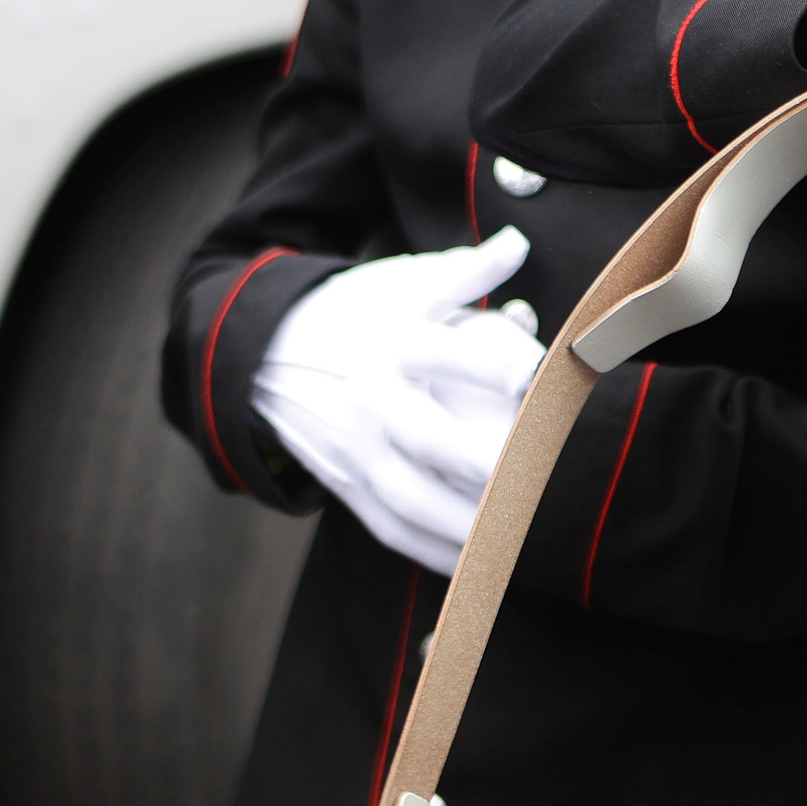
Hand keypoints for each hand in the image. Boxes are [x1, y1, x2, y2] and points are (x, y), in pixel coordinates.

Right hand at [252, 228, 531, 573]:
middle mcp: (369, 398)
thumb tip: (518, 241)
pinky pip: (391, 527)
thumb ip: (466, 271)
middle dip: (484, 465)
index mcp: (388, 341)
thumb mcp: (402, 282)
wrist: (265, 352)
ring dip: (465, 524)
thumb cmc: (353, 311)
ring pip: (411, 498)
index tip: (537, 379)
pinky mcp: (344, 483)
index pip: (441, 352)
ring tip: (518, 537)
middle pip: (429, 439)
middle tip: (541, 481)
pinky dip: (432, 551)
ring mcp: (354, 447)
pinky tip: (477, 563)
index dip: (490, 365)